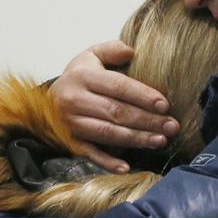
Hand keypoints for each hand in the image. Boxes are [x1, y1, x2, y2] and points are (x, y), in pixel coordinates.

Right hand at [50, 40, 179, 172]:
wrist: (45, 101)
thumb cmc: (78, 77)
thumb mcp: (90, 56)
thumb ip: (111, 50)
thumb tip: (131, 51)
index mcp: (83, 77)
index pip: (118, 87)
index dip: (143, 96)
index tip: (165, 105)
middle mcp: (75, 101)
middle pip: (117, 112)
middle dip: (148, 120)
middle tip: (172, 126)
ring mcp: (71, 124)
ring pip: (108, 134)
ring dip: (136, 139)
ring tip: (161, 141)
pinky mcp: (70, 142)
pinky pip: (90, 154)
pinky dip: (108, 162)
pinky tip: (126, 167)